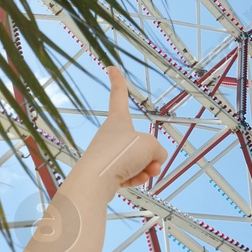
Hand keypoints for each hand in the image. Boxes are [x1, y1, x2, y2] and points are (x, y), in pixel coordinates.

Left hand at [69, 64, 165, 200]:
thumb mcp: (151, 146)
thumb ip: (157, 151)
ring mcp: (108, 156)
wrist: (95, 183)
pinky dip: (137, 179)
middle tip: (153, 163)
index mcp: (118, 120)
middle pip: (141, 142)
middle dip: (152, 154)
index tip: (111, 68)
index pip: (119, 96)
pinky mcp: (106, 175)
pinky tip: (137, 182)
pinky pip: (129, 175)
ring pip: (138, 161)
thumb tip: (152, 164)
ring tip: (147, 173)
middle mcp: (111, 136)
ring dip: (148, 168)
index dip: (118, 81)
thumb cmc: (120, 156)